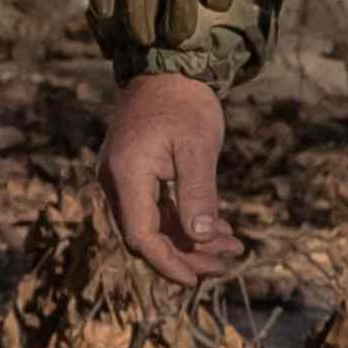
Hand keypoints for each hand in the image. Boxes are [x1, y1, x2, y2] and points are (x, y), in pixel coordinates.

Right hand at [101, 70, 245, 285]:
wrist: (167, 66)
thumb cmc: (185, 103)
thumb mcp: (199, 148)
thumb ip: (199, 194)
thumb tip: (202, 239)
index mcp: (126, 175)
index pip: (142, 237)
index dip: (169, 263)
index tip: (198, 281)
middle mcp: (114, 181)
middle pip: (144, 238)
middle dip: (185, 256)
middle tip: (228, 262)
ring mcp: (120, 178)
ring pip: (150, 226)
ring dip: (188, 242)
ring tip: (232, 247)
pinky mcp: (132, 174)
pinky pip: (153, 210)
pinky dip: (182, 223)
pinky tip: (216, 229)